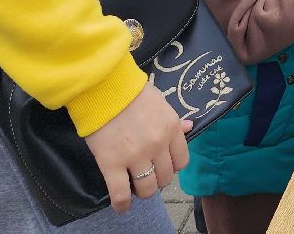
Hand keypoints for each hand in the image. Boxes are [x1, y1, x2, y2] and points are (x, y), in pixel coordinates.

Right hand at [82, 83, 190, 212]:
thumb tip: (190, 127)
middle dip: (158, 180)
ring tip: (135, 187)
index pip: (181, 161)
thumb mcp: (160, 102)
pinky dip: (122, 204)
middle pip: (166, 177)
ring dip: (143, 191)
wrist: (104, 87)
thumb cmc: (131, 92)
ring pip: (147, 188)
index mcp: (171, 128)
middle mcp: (158, 144)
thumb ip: (174, 120)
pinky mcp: (112, 163)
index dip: (172, 167)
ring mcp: (136, 156)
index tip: (162, 166)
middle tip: (147, 176)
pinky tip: (122, 206)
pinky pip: (121, 194)